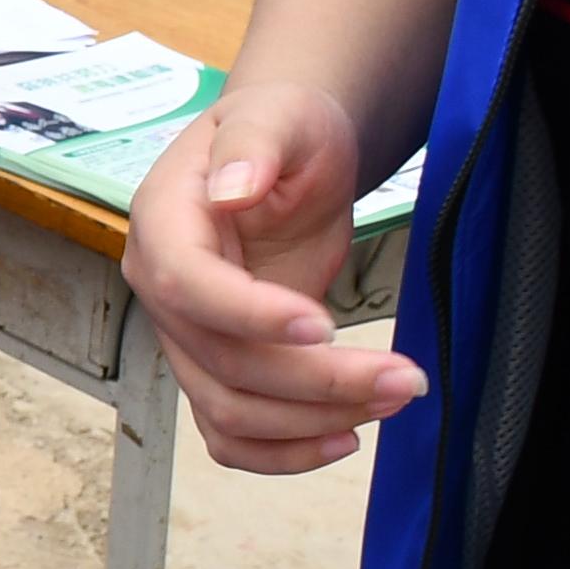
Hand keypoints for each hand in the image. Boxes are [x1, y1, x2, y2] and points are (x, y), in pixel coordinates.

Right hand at [116, 81, 420, 471]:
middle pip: (223, 363)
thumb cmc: (284, 129)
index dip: (249, 316)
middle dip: (318, 381)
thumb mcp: (278, 114)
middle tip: (406, 376)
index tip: (323, 325)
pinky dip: (281, 453)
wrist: (289, 160)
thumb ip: (253, 145)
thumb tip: (230, 191)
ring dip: (313, 421)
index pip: (187, 286)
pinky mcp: (219, 367)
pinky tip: (344, 439)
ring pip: (230, 410)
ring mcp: (187, 336)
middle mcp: (163, 289)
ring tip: (395, 393)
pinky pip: (231, 434)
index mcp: (163, 223)